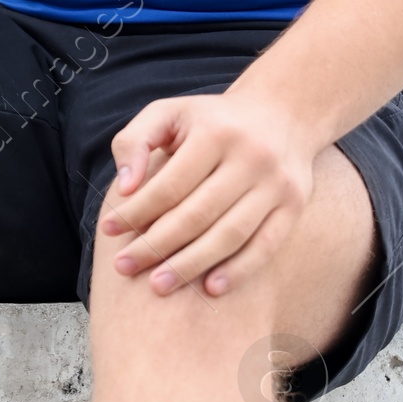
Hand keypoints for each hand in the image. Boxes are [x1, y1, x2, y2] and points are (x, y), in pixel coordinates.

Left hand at [101, 93, 318, 295]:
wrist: (282, 113)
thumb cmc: (211, 121)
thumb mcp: (169, 113)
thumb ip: (135, 141)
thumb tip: (125, 187)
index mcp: (215, 132)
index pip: (170, 184)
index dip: (136, 210)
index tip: (109, 230)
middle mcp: (251, 156)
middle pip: (197, 214)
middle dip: (156, 245)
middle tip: (124, 267)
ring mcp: (277, 183)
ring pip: (230, 234)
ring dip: (191, 265)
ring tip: (159, 285)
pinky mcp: (293, 205)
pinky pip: (266, 246)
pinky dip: (239, 270)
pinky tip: (211, 288)